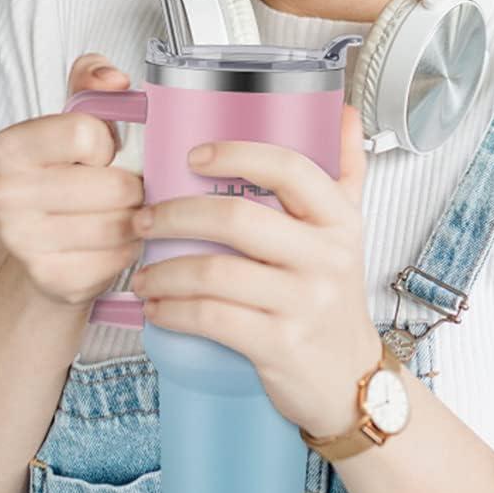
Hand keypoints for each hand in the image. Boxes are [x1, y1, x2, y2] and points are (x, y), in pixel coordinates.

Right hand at [0, 53, 144, 308]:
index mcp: (12, 146)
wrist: (47, 246)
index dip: (109, 144)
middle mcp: (5, 194)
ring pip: (118, 225)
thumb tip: (114, 80)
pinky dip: (128, 251)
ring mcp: (22, 241)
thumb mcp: (78, 116)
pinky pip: (115, 260)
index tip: (102, 154)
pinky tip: (116, 244)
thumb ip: (93, 80)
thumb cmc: (70, 175)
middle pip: (112, 185)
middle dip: (133, 187)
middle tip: (128, 190)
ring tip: (126, 214)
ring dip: (136, 220)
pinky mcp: (48, 278)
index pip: (87, 132)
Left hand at [128, 102, 381, 439]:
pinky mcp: (280, 345)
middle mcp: (326, 257)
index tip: (193, 156)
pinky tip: (158, 309)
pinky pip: (212, 318)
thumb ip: (346, 171)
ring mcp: (304, 303)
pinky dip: (174, 311)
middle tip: (143, 218)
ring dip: (164, 271)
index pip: (290, 168)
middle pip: (237, 218)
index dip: (237, 154)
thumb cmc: (335, 299)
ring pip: (216, 272)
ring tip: (143, 273)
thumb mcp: (349, 232)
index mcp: (338, 220)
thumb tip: (344, 113)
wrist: (350, 379)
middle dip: (175, 215)